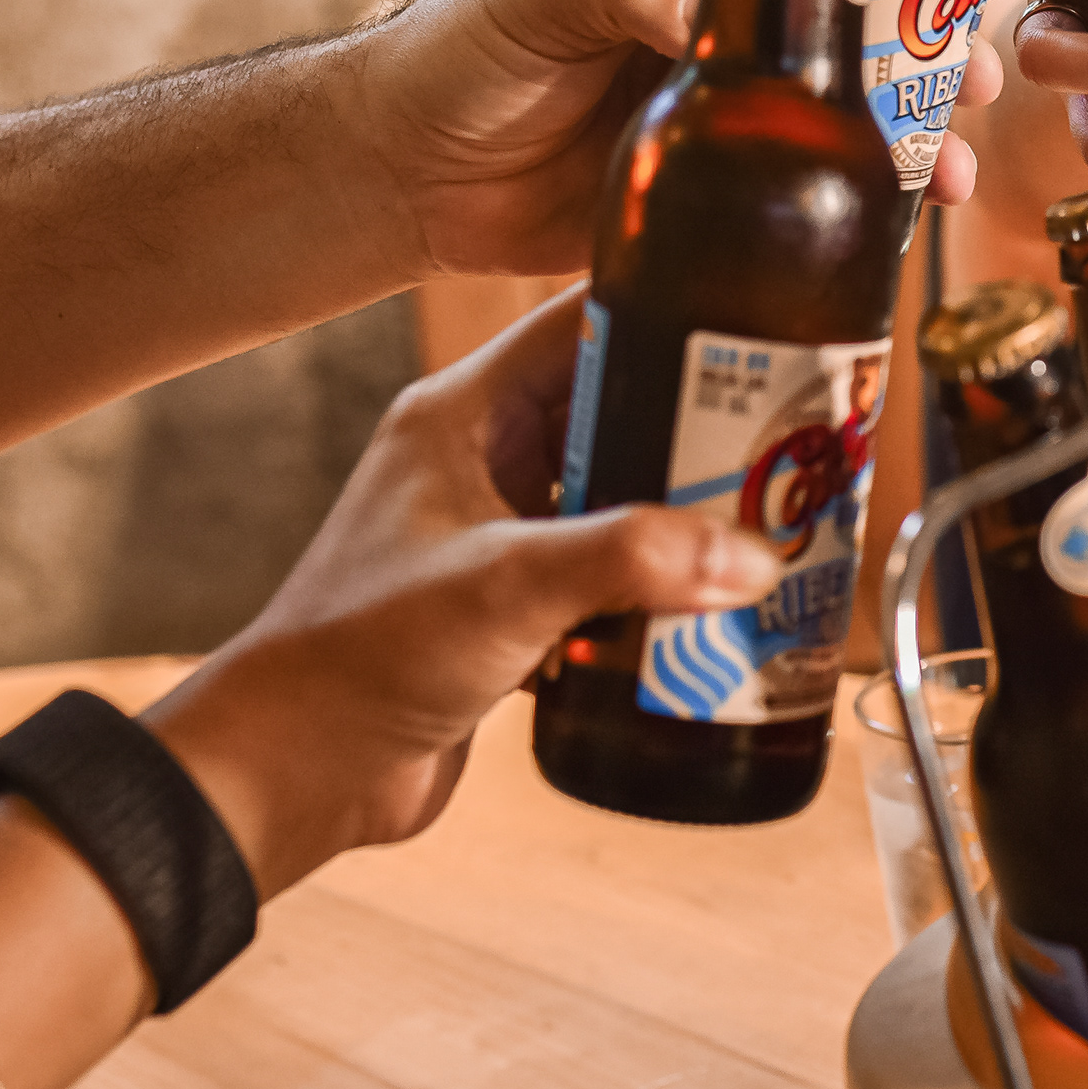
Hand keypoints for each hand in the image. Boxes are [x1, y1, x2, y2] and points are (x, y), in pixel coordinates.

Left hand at [142, 289, 780, 893]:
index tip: (751, 325)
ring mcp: (498, 539)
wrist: (297, 773)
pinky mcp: (514, 612)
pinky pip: (610, 580)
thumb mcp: (502, 585)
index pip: (580, 324)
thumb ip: (628, 559)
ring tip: (774, 524)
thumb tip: (744, 555)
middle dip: (702, 433)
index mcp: (462, 416)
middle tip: (790, 439)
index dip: (666, 314)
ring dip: (689, 520)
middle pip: (618, 417)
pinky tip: (721, 611)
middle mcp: (482, 465)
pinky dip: (662, 592)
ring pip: (621, 503)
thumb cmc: (356, 657)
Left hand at [339, 0, 998, 275]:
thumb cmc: (455, 56)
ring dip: (910, 131)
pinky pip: (805, 176)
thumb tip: (703, 8)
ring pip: (843, 100)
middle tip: (976, 88)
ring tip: (953, 171)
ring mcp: (727, 93)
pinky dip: (860, 192)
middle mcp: (720, 5)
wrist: (406, 176)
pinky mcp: (718, 172)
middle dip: (926, 50)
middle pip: (853, 16)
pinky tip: (906, 216)